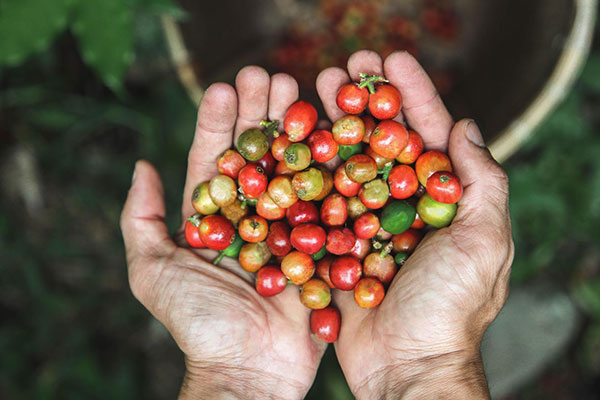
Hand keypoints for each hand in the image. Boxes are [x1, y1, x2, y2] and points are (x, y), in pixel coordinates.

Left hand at [120, 67, 326, 399]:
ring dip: (295, 130)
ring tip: (300, 90)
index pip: (214, 159)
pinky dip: (329, 169)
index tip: (226, 86)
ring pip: (291, 169)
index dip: (219, 122)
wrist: (250, 370)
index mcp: (213, 218)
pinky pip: (325, 201)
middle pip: (256, 156)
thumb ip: (141, 219)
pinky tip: (333, 134)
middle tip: (269, 74)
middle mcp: (251, 216)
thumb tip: (141, 164)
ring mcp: (287, 227)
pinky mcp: (319, 244)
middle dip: (261, 115)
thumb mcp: (152, 270)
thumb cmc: (198, 323)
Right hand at [316, 50, 513, 398]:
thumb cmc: (449, 308)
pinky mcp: (338, 244)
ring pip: (347, 163)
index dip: (411, 93)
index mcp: (441, 200)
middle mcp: (403, 206)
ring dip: (331, 125)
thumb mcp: (483, 242)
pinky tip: (291, 142)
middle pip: (381, 140)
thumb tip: (465, 127)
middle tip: (343, 63)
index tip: (389, 59)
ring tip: (310, 88)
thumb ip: (480, 184)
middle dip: (363, 100)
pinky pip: (321, 201)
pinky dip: (308, 172)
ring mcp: (368, 223)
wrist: (406, 367)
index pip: (427, 133)